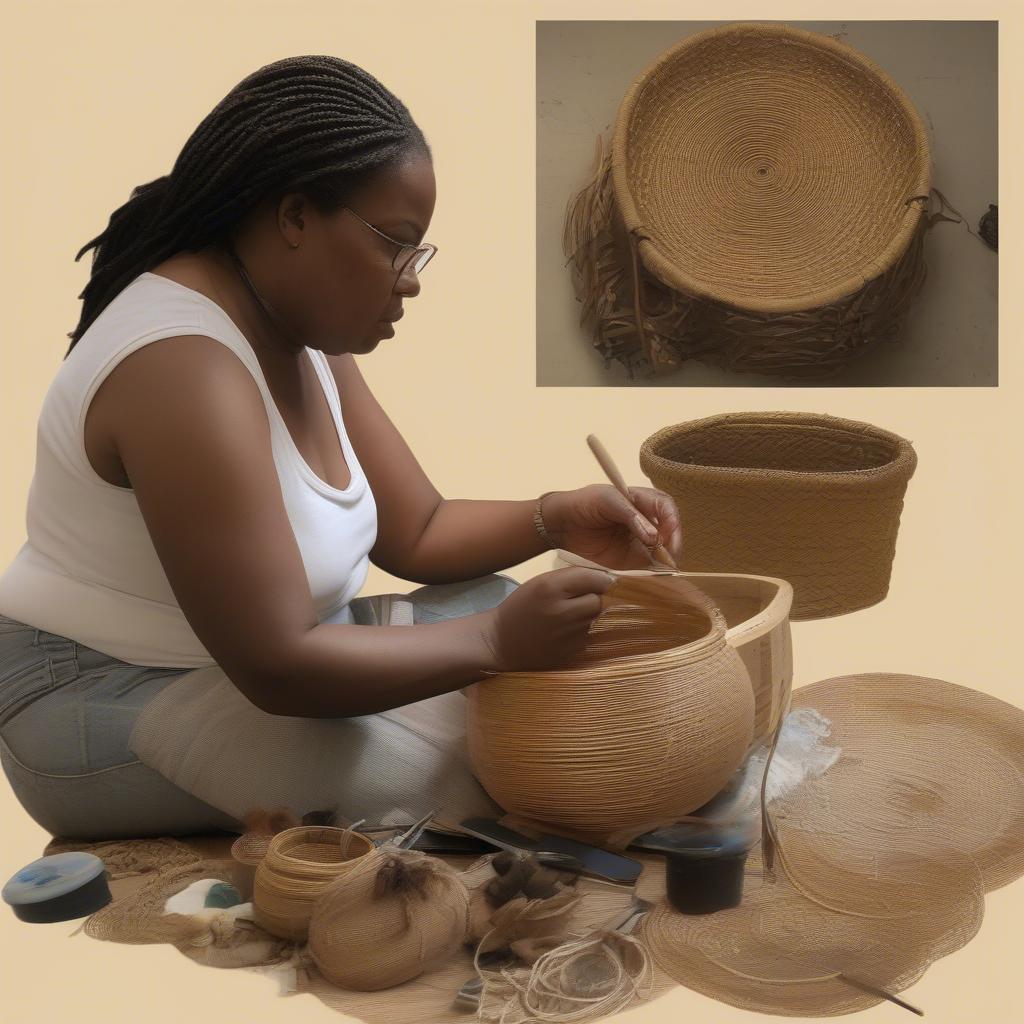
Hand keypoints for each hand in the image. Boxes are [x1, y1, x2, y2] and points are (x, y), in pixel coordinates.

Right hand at [480, 566, 615, 671]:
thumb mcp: (540, 583)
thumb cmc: (522, 607)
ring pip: (594, 618)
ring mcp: (568, 634)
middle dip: (591, 598)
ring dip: (586, 616)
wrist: (501, 643)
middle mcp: (562, 611)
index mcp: (550, 588)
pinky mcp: (571, 651)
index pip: (595, 579)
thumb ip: (572, 577)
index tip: (592, 582)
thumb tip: (607, 580)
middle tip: (574, 601)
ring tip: (565, 618)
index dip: (597, 580)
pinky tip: (562, 633)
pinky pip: (587, 636)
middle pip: (598, 601)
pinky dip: (580, 632)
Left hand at [539, 484, 682, 569]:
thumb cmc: (584, 503)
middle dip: (673, 546)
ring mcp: (641, 542)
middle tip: (668, 561)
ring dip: (666, 563)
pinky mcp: (632, 560)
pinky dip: (654, 575)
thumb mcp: (607, 500)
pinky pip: (648, 568)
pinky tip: (654, 581)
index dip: (672, 523)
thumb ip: (631, 515)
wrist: (562, 524)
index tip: (667, 539)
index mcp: (644, 501)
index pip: (667, 509)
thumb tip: (655, 537)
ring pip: (663, 553)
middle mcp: (647, 522)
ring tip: (663, 574)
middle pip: (670, 533)